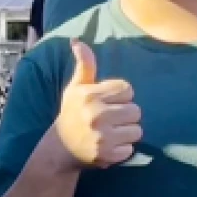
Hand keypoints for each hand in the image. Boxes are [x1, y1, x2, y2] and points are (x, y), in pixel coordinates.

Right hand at [52, 42, 142, 168]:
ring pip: (137, 130)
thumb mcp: (75, 88)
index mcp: (90, 96)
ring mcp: (103, 137)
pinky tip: (109, 146)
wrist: (59, 150)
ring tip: (112, 132)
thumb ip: (84, 64)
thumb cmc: (72, 114)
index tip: (108, 103)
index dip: (120, 96)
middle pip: (135, 110)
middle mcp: (96, 115)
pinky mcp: (108, 155)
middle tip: (111, 119)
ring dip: (127, 132)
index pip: (127, 89)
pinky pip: (131, 148)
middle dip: (126, 115)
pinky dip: (123, 149)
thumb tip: (77, 40)